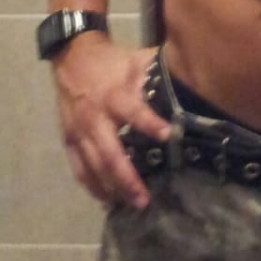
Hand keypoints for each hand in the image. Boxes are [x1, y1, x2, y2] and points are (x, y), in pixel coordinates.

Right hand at [51, 34, 171, 209]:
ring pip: (92, 166)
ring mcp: (79, 131)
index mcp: (114, 95)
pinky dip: (92, 186)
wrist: (72, 57)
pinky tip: (106, 199)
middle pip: (109, 153)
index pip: (133, 112)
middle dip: (127, 178)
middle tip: (144, 200)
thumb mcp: (135, 61)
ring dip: (111, 188)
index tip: (169, 135)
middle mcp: (95, 117)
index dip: (150, 123)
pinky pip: (79, 168)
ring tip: (129, 204)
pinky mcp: (69, 139)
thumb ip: (157, 73)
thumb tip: (192, 79)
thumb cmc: (112, 62)